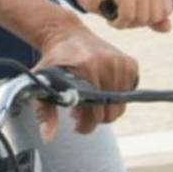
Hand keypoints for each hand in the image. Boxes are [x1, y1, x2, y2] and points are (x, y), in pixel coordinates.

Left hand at [33, 24, 139, 138]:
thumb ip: (45, 112)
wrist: (66, 35)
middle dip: (95, 117)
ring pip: (121, 105)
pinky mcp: (130, 62)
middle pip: (111, 112)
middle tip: (81, 112)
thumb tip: (48, 136)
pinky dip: (117, 95)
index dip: (86, 124)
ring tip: (89, 101)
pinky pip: (129, 92)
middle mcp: (107, 65)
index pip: (96, 113)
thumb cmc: (54, 61)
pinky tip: (101, 89)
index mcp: (86, 70)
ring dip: (106, 108)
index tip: (76, 124)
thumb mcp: (42, 83)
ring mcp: (120, 62)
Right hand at [73, 0, 172, 31]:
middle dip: (136, 21)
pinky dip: (117, 22)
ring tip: (116, 11)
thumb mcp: (138, 9)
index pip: (166, 12)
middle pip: (154, 17)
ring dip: (125, 22)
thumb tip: (167, 27)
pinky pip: (128, 16)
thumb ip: (155, 18)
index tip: (133, 9)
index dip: (147, 18)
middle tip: (122, 11)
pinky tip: (110, 14)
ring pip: (142, 18)